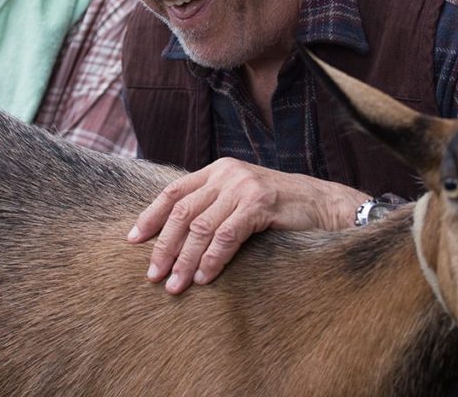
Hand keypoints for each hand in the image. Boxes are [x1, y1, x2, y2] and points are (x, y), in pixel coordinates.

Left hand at [127, 157, 365, 293]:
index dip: (150, 217)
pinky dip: (212, 259)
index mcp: (217, 170)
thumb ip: (213, 207)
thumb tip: (174, 238)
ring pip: (201, 227)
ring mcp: (243, 187)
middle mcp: (226, 174)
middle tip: (153, 275)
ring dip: (185, 260)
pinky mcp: (260, 203)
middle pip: (182, 211)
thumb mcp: (240, 199)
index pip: (173, 192)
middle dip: (164, 246)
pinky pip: (227, 235)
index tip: (132, 241)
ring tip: (175, 286)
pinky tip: (204, 278)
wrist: (324, 205)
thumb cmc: (280, 209)